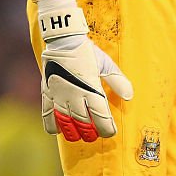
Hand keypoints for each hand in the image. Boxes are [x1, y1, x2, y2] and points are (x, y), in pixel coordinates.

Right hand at [37, 0, 132, 140]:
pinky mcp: (47, 91)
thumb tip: (129, 97)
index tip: (110, 132)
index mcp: (92, 90)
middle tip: (94, 135)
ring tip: (77, 136)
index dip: (107, 129)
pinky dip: (51, 124)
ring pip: (66, 122)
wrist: (63, 39)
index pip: (101, 118)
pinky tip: (56, 130)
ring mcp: (60, 94)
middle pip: (84, 123)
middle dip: (90, 133)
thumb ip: (118, 81)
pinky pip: (47, 113)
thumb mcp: (106, 65)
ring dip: (72, 132)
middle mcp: (75, 95)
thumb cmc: (87, 52)